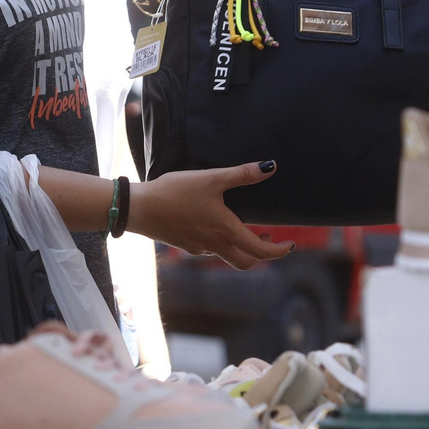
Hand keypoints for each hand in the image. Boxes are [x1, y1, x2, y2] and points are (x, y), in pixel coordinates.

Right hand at [126, 161, 294, 269]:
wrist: (140, 208)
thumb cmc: (176, 192)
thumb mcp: (212, 178)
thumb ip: (242, 174)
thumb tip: (270, 167)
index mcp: (226, 231)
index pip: (260, 251)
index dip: (278, 251)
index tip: (288, 244)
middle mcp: (214, 245)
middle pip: (245, 262)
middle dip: (261, 255)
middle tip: (270, 240)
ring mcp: (198, 247)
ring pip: (227, 256)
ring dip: (240, 247)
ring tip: (244, 228)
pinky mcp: (184, 244)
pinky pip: (209, 249)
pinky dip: (220, 242)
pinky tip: (213, 225)